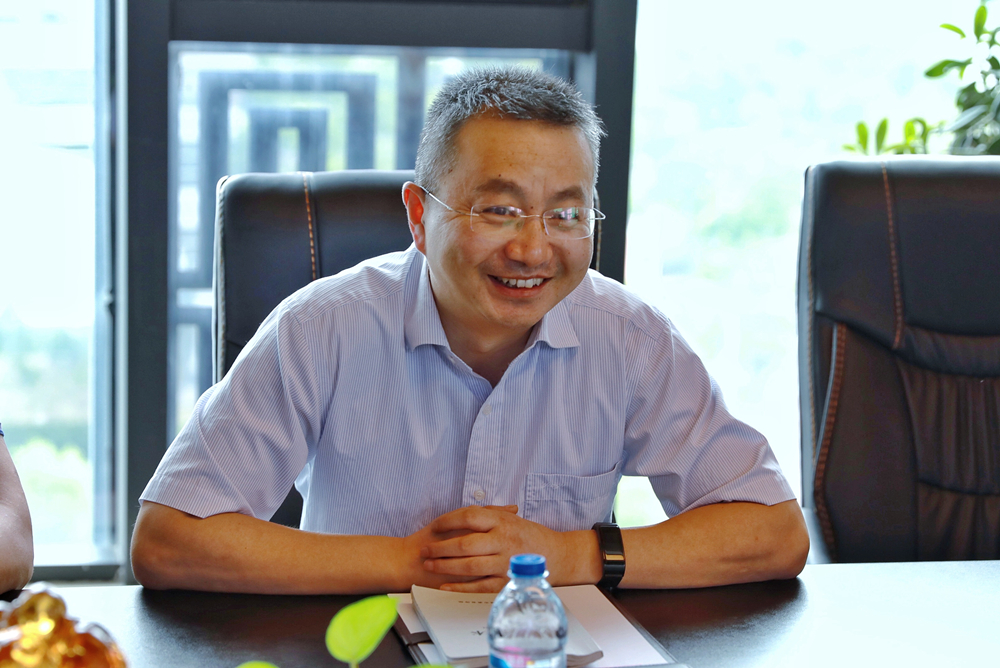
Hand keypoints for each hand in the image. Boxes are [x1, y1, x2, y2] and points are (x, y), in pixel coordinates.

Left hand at [419, 505, 574, 592]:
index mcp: (503, 522)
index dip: (448, 521)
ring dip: (445, 566)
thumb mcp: (512, 519)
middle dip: (440, 547)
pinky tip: (445, 585)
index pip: (469, 516)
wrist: (560, 555)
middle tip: (425, 550)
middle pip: (464, 543)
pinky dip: (460, 587)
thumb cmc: (533, 536)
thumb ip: (489, 514)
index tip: (434, 526)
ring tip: (430, 565)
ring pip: (469, 566)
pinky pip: (479, 586)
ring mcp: (505, 562)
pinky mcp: (507, 581)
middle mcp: (504, 540)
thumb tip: (464, 513)